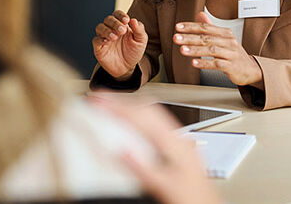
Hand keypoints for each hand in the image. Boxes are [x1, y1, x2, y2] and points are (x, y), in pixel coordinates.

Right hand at [89, 93, 221, 203]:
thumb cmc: (192, 198)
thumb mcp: (165, 187)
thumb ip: (144, 169)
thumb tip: (123, 149)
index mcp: (175, 145)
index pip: (142, 117)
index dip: (117, 106)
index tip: (98, 100)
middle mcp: (179, 139)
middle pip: (148, 109)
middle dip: (122, 101)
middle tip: (100, 98)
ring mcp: (179, 142)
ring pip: (154, 114)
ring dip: (132, 106)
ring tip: (112, 104)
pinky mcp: (179, 149)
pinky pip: (157, 124)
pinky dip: (140, 117)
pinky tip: (133, 122)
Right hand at [92, 10, 146, 79]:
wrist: (127, 67)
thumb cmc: (133, 51)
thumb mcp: (141, 41)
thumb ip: (139, 30)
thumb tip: (134, 20)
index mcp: (121, 24)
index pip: (117, 14)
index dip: (120, 15)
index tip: (126, 20)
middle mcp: (111, 29)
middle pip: (108, 19)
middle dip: (115, 23)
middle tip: (122, 30)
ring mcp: (104, 37)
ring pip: (100, 27)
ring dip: (107, 30)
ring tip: (114, 37)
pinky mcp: (99, 47)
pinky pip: (96, 40)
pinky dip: (100, 40)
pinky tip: (107, 42)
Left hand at [173, 12, 263, 86]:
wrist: (250, 69)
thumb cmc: (234, 54)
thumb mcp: (224, 38)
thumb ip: (210, 27)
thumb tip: (199, 14)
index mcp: (225, 33)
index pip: (206, 27)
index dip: (191, 27)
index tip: (178, 27)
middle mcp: (229, 41)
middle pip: (207, 38)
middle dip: (190, 38)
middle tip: (177, 38)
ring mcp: (231, 54)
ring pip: (211, 50)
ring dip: (195, 50)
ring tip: (183, 50)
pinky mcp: (232, 66)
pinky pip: (217, 64)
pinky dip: (204, 63)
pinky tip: (194, 63)